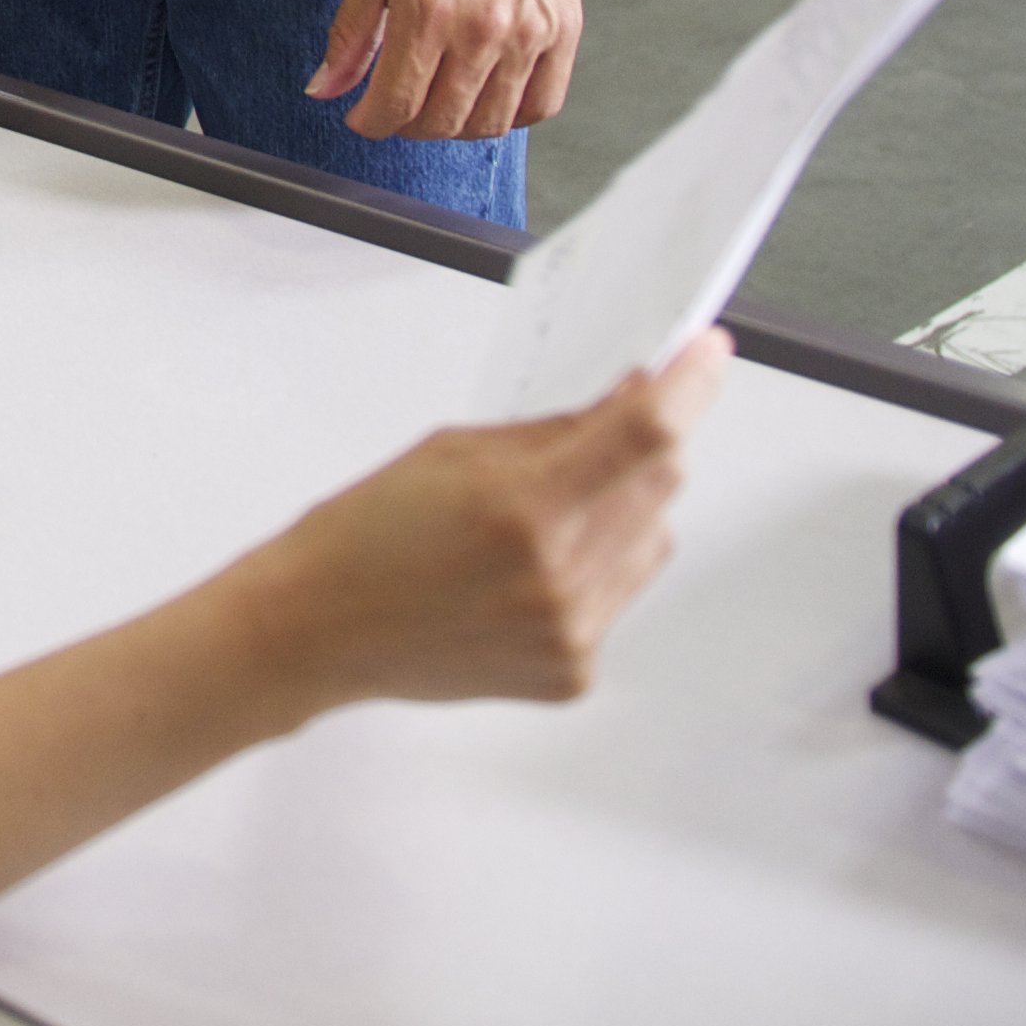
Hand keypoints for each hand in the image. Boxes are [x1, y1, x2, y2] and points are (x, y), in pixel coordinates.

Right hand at [250, 332, 729, 706]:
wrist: (317, 629)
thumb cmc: (364, 537)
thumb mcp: (452, 451)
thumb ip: (549, 434)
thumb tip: (627, 406)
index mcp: (523, 508)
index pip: (646, 433)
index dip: (688, 385)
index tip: (707, 354)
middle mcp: (559, 577)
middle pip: (659, 485)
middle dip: (646, 445)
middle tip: (608, 424)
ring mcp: (571, 632)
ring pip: (651, 541)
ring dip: (622, 508)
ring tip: (545, 514)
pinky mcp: (572, 671)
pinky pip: (619, 596)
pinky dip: (594, 567)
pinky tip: (529, 571)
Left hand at [309, 0, 580, 138]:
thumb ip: (351, 31)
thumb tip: (325, 87)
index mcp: (428, 10)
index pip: (396, 104)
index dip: (371, 123)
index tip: (363, 119)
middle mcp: (482, 30)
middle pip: (443, 122)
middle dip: (409, 125)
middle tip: (398, 106)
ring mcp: (529, 33)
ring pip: (492, 123)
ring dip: (457, 125)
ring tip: (440, 99)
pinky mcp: (564, 29)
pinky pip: (543, 103)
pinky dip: (513, 114)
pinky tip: (489, 94)